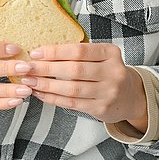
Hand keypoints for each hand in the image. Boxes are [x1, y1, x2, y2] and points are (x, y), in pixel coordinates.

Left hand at [17, 43, 144, 125]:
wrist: (131, 96)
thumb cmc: (109, 72)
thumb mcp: (102, 57)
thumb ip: (80, 53)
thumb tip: (43, 52)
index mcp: (111, 53)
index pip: (79, 51)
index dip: (55, 52)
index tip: (36, 52)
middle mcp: (113, 72)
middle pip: (74, 70)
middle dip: (47, 69)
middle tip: (27, 68)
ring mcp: (108, 92)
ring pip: (72, 89)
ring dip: (47, 85)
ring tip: (30, 82)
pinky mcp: (101, 108)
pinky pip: (72, 103)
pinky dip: (53, 98)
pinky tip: (41, 93)